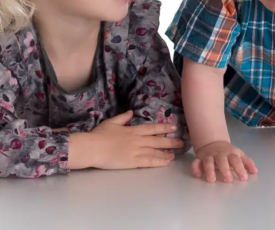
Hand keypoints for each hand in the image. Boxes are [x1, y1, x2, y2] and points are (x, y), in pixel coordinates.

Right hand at [69, 110, 183, 169]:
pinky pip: (149, 161)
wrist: (92, 147)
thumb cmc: (99, 135)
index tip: (173, 127)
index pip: (152, 128)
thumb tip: (132, 112)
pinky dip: (159, 161)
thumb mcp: (111, 122)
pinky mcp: (133, 162)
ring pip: (155, 151)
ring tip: (176, 154)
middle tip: (181, 142)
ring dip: (167, 152)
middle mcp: (137, 140)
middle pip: (157, 140)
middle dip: (170, 141)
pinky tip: (167, 162)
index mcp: (132, 130)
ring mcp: (136, 151)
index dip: (164, 127)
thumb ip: (123, 118)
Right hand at [192, 141, 257, 182]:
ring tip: (211, 180)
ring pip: (208, 161)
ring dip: (209, 170)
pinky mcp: (199, 159)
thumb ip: (246, 163)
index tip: (243, 178)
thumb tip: (255, 171)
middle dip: (225, 169)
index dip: (240, 168)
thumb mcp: (239, 155)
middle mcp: (219, 154)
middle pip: (222, 160)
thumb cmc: (228, 153)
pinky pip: (196, 162)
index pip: (236, 160)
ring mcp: (209, 156)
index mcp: (230, 154)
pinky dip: (195, 168)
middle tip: (228, 180)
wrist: (213, 143)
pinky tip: (198, 175)